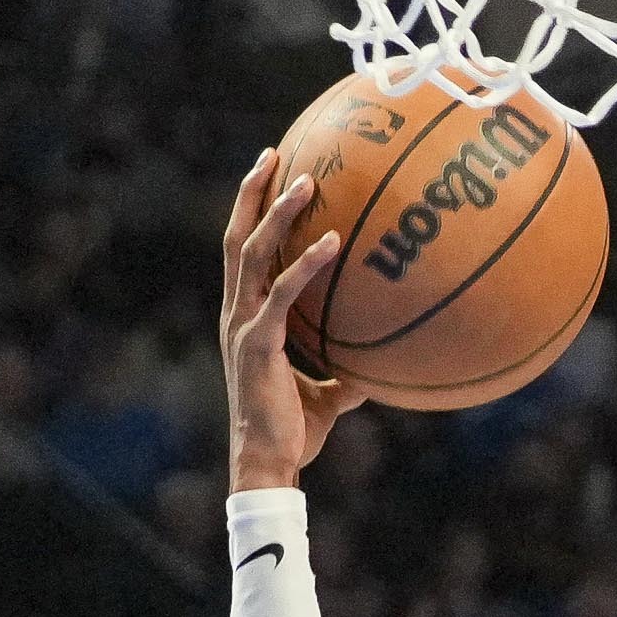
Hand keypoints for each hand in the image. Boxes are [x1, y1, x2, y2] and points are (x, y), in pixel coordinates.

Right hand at [220, 149, 366, 490]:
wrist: (269, 464)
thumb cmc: (294, 432)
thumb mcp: (329, 397)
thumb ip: (346, 375)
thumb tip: (380, 369)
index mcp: (247, 318)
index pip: (243, 253)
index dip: (251, 213)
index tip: (269, 175)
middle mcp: (237, 313)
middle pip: (237, 239)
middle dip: (252, 193)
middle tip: (274, 153)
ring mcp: (243, 325)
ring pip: (252, 254)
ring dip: (276, 213)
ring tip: (304, 178)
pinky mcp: (258, 343)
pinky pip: (282, 293)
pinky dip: (305, 264)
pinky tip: (331, 241)